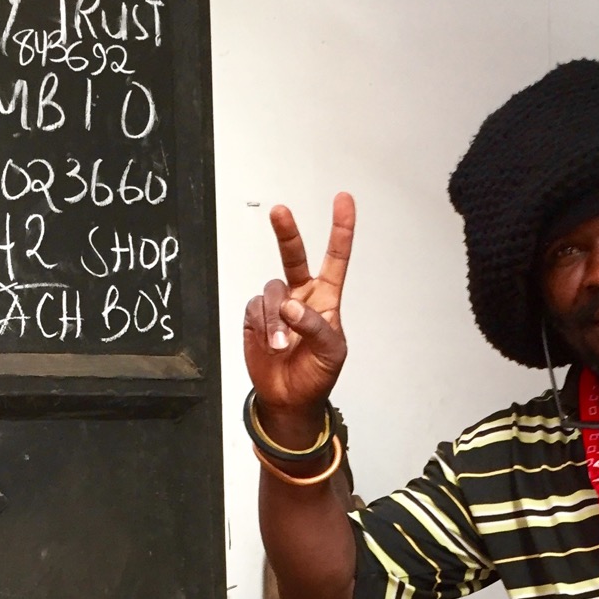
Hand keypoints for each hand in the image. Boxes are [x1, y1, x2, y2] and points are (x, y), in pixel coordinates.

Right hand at [243, 193, 353, 441]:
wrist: (289, 398)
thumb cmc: (317, 374)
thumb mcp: (331, 352)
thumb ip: (314, 326)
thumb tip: (290, 308)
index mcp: (326, 299)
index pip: (335, 259)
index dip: (340, 230)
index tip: (343, 200)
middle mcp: (301, 296)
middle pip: (293, 256)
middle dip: (286, 233)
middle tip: (280, 212)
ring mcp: (277, 306)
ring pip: (272, 291)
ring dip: (276, 318)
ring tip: (281, 345)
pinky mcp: (256, 317)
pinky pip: (256, 308)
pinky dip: (263, 325)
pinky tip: (269, 344)